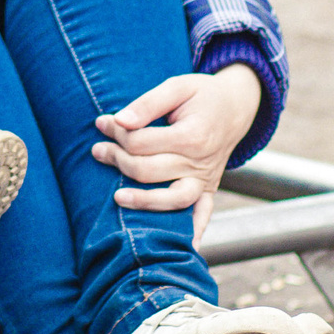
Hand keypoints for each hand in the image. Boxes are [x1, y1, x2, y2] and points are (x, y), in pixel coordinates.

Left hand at [90, 64, 263, 239]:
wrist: (236, 106)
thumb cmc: (201, 94)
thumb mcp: (177, 86)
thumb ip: (148, 103)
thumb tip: (119, 121)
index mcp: (193, 135)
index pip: (142, 142)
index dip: (116, 132)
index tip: (102, 122)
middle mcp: (201, 162)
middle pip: (149, 170)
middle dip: (117, 159)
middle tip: (97, 149)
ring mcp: (206, 179)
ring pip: (172, 199)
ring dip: (142, 200)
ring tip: (116, 196)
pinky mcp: (209, 189)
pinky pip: (203, 214)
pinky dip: (195, 231)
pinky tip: (185, 247)